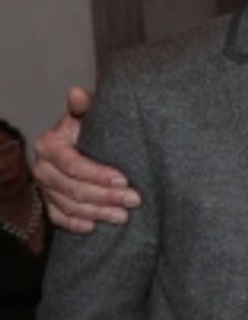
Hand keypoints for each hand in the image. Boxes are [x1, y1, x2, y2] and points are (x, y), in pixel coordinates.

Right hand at [33, 86, 140, 233]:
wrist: (82, 147)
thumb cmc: (89, 130)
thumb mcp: (89, 116)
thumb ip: (86, 105)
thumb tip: (77, 93)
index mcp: (49, 144)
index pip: (73, 164)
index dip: (99, 174)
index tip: (124, 179)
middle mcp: (42, 167)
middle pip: (73, 189)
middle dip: (105, 196)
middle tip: (133, 200)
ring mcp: (45, 188)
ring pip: (70, 206)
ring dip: (98, 213)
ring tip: (124, 216)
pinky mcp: (49, 204)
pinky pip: (59, 219)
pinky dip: (76, 225)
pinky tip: (95, 227)